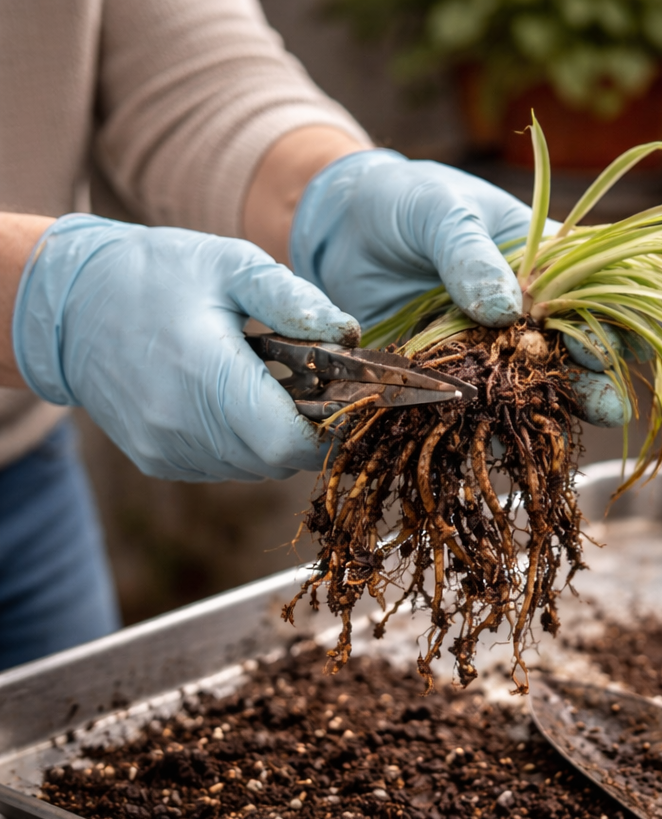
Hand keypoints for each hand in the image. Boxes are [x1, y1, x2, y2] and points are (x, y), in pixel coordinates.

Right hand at [12, 215, 356, 481]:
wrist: (68, 304)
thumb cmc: (155, 273)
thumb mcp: (229, 263)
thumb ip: (292, 299)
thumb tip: (349, 333)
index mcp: (206, 375)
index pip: (290, 441)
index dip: (330, 428)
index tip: (344, 398)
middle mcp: (183, 427)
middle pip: (280, 460)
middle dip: (308, 427)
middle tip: (310, 383)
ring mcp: (167, 450)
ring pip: (256, 468)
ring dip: (276, 435)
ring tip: (264, 383)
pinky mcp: (159, 461)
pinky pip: (226, 466)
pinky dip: (244, 441)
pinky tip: (230, 398)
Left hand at [289, 150, 631, 425]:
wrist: (340, 229)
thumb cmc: (404, 201)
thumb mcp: (440, 211)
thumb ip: (470, 254)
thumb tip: (506, 310)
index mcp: (541, 262)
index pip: (593, 295)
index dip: (616, 322)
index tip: (625, 349)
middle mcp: (524, 312)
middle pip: (571, 353)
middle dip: (594, 382)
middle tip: (610, 408)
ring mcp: (489, 349)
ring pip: (527, 388)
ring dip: (546, 413)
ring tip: (559, 434)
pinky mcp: (451, 376)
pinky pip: (474, 406)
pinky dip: (484, 425)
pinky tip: (497, 441)